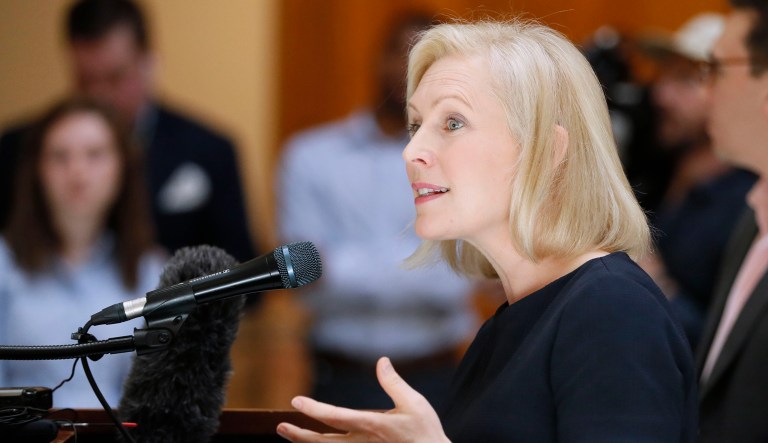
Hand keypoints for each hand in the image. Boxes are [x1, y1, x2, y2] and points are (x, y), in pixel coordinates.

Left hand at [276, 357, 449, 441]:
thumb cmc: (426, 433)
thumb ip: (393, 383)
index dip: (313, 409)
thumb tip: (381, 361)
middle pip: (323, 442)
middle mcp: (363, 442)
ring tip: (290, 435)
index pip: (335, 417)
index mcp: (372, 425)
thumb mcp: (413, 403)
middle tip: (280, 427)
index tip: (296, 402)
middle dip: (299, 435)